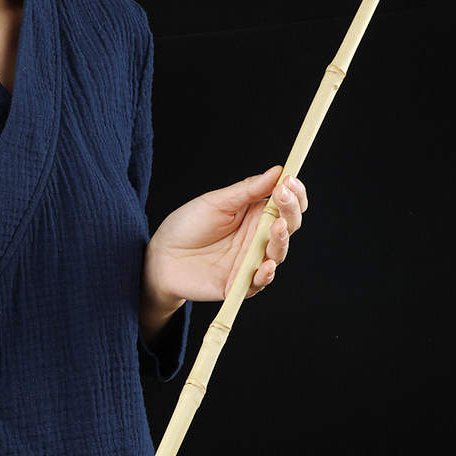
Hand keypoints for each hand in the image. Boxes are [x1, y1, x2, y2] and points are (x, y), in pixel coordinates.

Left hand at [140, 166, 306, 340]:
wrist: (161, 257)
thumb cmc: (187, 226)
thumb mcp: (217, 202)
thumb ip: (247, 190)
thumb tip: (277, 171)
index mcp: (255, 215)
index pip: (286, 205)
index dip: (294, 193)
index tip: (290, 180)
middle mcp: (258, 239)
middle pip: (289, 226)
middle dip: (291, 211)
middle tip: (284, 197)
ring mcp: (251, 262)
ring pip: (278, 253)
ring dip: (281, 240)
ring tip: (278, 226)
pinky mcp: (239, 284)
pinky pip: (259, 282)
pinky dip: (265, 274)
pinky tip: (266, 264)